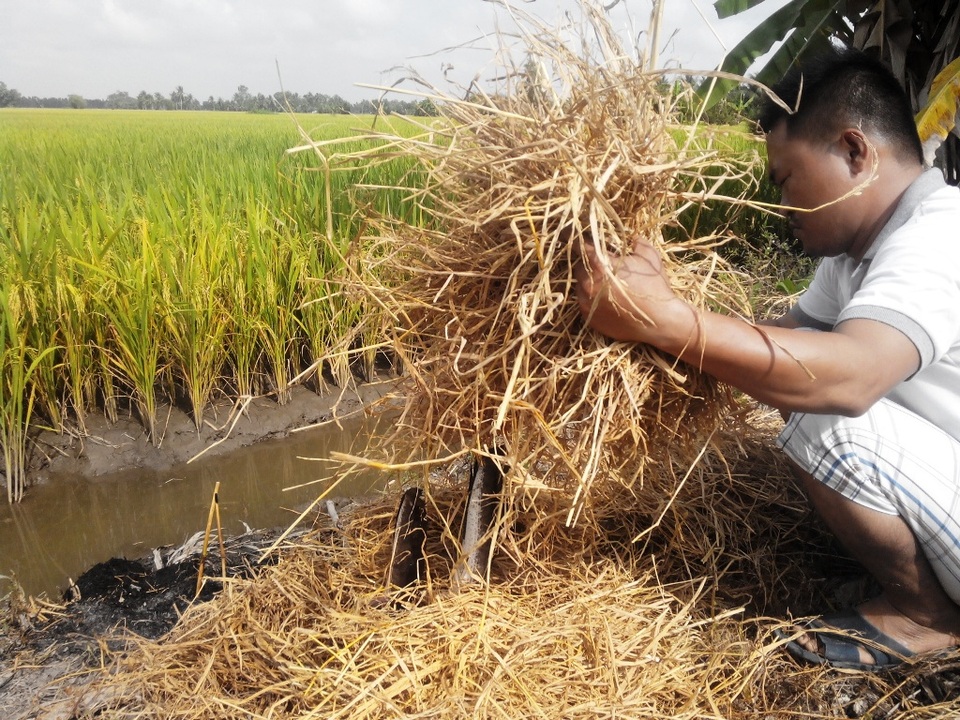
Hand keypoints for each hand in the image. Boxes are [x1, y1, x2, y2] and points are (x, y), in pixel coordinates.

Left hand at [574, 236, 688, 344]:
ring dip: (590, 281)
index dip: (571, 236)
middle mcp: (587, 283)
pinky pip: (584, 302)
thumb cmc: (655, 286)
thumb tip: (631, 237)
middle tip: (606, 266)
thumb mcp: (649, 256)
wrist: (658, 322)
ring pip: (580, 284)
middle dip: (590, 264)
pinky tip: (609, 300)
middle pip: (579, 266)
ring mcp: (585, 302)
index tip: (567, 233)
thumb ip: (636, 242)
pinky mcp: (587, 317)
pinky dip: (592, 298)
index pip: (577, 245)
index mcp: (599, 264)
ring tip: (609, 285)